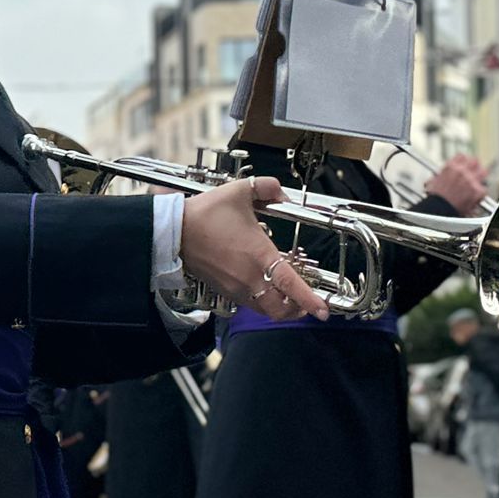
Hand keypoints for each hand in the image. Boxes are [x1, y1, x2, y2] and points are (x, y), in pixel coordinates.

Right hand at [180, 177, 329, 320]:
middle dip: (297, 310)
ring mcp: (236, 286)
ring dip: (279, 308)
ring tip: (288, 299)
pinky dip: (262, 302)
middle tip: (307, 305)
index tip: (323, 310)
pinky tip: (263, 288)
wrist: (174, 231)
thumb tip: (282, 192)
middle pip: (279, 308)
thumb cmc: (205, 214)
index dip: (309, 300)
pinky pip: (249, 304)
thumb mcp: (240, 191)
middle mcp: (249, 277)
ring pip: (264, 309)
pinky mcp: (224, 289)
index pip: (291, 285)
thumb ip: (267, 187)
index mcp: (259, 255)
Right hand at [425, 154, 489, 215]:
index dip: (463, 160)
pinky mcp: (477, 191)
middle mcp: (462, 171)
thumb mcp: (433, 182)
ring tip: (478, 180)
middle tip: (474, 170)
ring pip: (483, 172)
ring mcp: (471, 180)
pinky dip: (480, 192)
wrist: (439, 211)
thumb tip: (442, 176)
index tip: (464, 163)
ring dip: (480, 176)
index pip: (461, 156)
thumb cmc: (435, 199)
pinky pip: (483, 189)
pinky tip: (476, 195)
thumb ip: (442, 176)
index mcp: (450, 167)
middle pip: (475, 161)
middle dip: (474, 165)